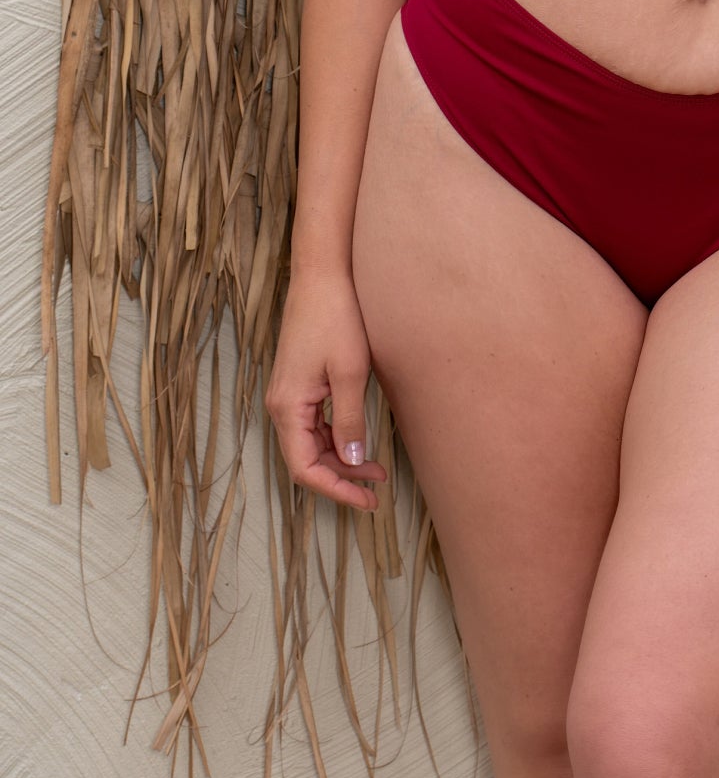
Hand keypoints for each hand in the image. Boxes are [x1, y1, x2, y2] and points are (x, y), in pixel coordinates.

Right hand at [264, 266, 388, 509]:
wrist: (323, 276)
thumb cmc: (336, 318)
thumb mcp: (351, 373)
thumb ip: (350, 420)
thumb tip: (354, 460)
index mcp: (287, 407)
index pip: (304, 468)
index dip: (335, 490)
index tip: (366, 501)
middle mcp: (280, 405)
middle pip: (306, 460)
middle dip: (341, 478)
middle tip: (378, 489)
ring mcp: (288, 395)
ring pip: (310, 444)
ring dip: (341, 459)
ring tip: (377, 470)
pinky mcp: (298, 384)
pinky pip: (313, 425)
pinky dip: (336, 438)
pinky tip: (360, 441)